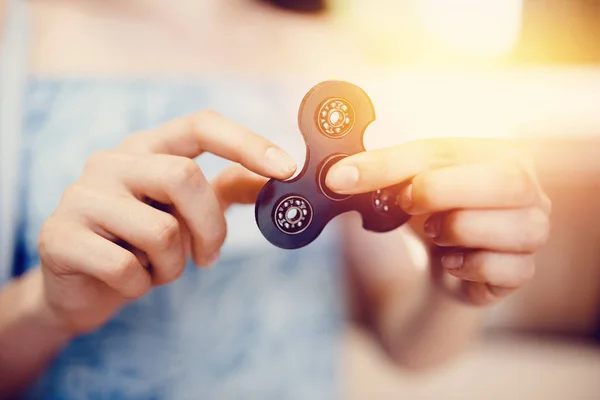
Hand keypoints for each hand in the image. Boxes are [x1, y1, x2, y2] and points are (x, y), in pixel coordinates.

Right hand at [37, 110, 293, 335]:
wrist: (79, 289)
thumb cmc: (139, 244)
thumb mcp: (184, 212)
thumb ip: (224, 190)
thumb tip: (277, 179)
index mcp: (146, 148)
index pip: (200, 125)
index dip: (246, 143)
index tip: (287, 169)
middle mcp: (111, 161)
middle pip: (184, 177)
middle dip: (209, 228)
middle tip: (208, 257)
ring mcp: (80, 195)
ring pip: (161, 231)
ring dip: (171, 266)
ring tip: (153, 268)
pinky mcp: (58, 236)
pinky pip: (125, 267)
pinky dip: (139, 286)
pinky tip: (126, 281)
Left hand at [326, 138, 549, 305]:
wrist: (446, 259)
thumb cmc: (435, 211)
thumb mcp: (407, 186)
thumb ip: (379, 174)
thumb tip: (338, 176)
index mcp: (499, 153)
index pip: (446, 150)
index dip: (393, 165)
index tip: (346, 177)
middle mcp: (528, 188)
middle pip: (507, 182)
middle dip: (444, 192)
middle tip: (409, 204)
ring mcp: (533, 230)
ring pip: (519, 228)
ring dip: (461, 230)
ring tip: (435, 233)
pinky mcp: (522, 270)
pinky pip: (511, 270)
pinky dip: (473, 266)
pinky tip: (452, 261)